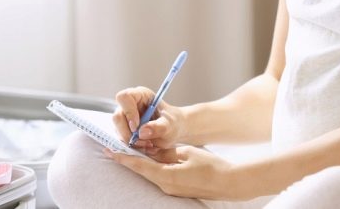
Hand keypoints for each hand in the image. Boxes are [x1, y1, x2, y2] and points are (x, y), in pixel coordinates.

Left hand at [104, 145, 243, 199]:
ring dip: (142, 162)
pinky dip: (153, 167)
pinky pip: (160, 176)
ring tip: (132, 150)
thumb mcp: (187, 153)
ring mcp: (171, 190)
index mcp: (167, 176)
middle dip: (130, 159)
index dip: (124, 158)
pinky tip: (152, 158)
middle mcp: (166, 186)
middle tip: (116, 149)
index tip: (110, 151)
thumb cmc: (211, 167)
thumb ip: (167, 152)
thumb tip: (153, 150)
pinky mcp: (176, 189)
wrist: (229, 183)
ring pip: (151, 173)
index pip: (140, 166)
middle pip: (143, 170)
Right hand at [112, 86, 186, 153]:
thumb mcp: (170, 125)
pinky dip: (133, 146)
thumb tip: (142, 132)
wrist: (174, 131)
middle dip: (128, 133)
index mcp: (140, 95)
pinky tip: (146, 146)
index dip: (128, 112)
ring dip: (132, 142)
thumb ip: (158, 127)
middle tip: (144, 142)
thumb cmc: (173, 123)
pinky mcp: (124, 129)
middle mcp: (129, 105)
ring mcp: (125, 117)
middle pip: (117, 117)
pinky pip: (121, 139)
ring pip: (118, 130)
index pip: (124, 97)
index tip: (137, 127)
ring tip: (149, 145)